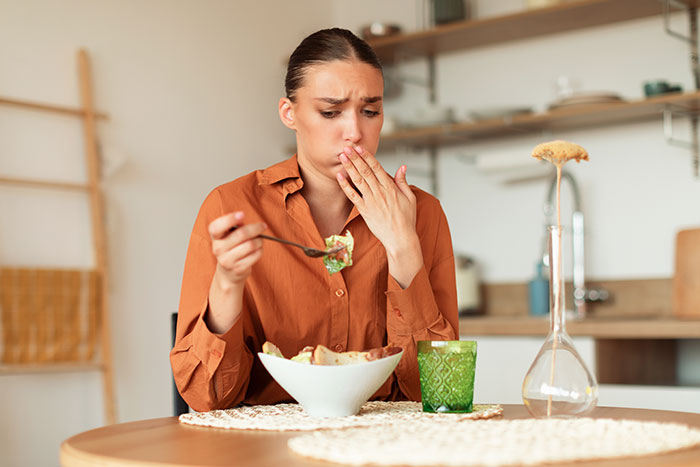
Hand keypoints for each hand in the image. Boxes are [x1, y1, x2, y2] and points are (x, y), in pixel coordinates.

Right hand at [208, 211, 265, 288]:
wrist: (229, 272)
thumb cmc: (232, 248)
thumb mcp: (230, 236)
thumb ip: (236, 227)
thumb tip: (244, 224)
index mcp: (215, 237)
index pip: (216, 227)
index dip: (229, 219)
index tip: (242, 214)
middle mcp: (218, 249)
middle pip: (241, 234)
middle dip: (256, 228)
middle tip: (263, 226)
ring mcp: (227, 260)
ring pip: (251, 245)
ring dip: (259, 240)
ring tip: (259, 240)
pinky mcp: (238, 269)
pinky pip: (255, 255)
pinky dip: (260, 250)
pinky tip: (258, 249)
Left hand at [336, 145, 422, 287]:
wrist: (400, 238)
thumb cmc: (406, 219)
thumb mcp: (410, 198)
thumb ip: (403, 182)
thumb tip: (402, 167)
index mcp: (390, 188)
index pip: (377, 167)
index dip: (367, 157)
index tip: (360, 148)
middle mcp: (379, 192)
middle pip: (365, 171)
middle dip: (355, 158)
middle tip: (347, 147)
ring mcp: (371, 201)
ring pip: (358, 180)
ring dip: (349, 167)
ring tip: (342, 157)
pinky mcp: (364, 210)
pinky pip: (352, 196)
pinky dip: (345, 186)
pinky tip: (339, 176)